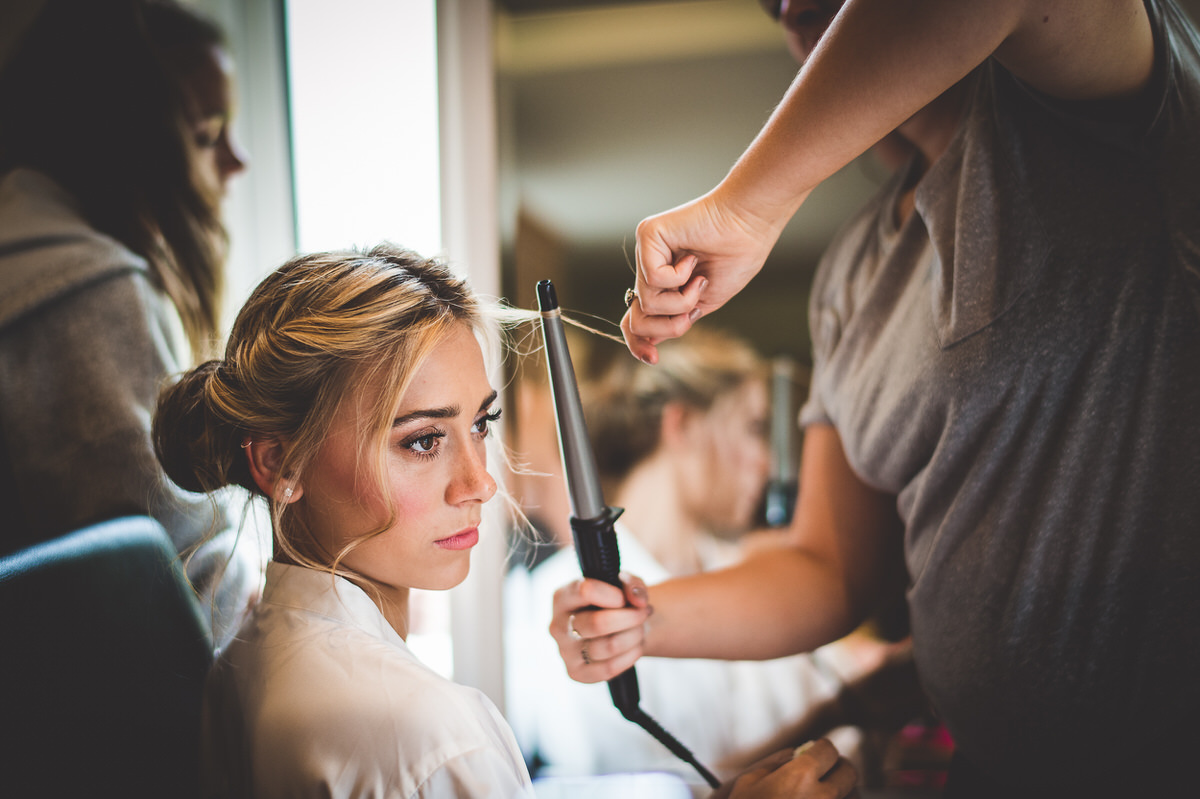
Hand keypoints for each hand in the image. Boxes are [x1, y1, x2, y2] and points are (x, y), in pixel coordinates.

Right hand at [549, 573, 651, 682]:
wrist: (614, 628)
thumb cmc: (614, 602)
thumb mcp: (624, 583)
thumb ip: (633, 584)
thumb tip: (638, 601)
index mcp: (562, 598)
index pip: (585, 591)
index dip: (614, 595)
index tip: (625, 598)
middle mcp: (558, 625)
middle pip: (598, 623)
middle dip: (631, 617)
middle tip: (644, 613)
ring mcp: (565, 652)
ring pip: (608, 647)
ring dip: (635, 636)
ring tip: (641, 629)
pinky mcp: (576, 672)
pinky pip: (609, 669)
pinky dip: (630, 656)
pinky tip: (636, 646)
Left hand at [623, 189, 787, 363]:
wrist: (751, 226)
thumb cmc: (737, 257)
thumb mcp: (703, 302)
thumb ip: (676, 320)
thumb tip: (648, 341)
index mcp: (663, 283)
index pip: (635, 318)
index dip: (637, 342)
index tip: (653, 360)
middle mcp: (649, 266)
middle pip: (637, 318)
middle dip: (666, 327)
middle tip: (692, 314)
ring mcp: (646, 251)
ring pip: (646, 303)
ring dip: (681, 302)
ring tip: (700, 280)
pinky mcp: (648, 235)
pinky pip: (653, 279)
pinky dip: (679, 279)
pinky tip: (692, 260)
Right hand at [714, 738, 858, 798]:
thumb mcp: (749, 782)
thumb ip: (776, 764)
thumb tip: (795, 756)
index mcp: (800, 776)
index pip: (828, 750)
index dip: (822, 747)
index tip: (818, 750)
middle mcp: (822, 796)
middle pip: (848, 772)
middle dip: (839, 766)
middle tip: (828, 770)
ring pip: (855, 796)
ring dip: (845, 791)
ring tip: (829, 792)